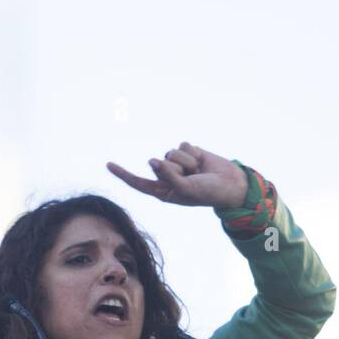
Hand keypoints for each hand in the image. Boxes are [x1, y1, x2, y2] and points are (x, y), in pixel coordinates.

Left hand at [106, 142, 248, 209]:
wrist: (230, 184)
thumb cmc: (208, 193)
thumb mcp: (185, 189)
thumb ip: (168, 176)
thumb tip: (152, 160)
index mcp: (163, 191)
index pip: (138, 183)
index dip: (124, 174)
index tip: (108, 165)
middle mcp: (168, 177)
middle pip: (158, 163)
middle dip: (176, 168)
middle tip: (192, 177)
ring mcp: (178, 164)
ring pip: (170, 152)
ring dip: (186, 161)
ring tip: (198, 170)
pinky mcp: (188, 152)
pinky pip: (183, 145)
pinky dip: (194, 153)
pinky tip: (202, 161)